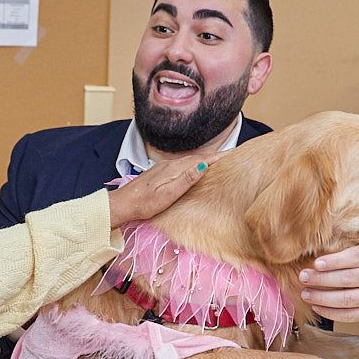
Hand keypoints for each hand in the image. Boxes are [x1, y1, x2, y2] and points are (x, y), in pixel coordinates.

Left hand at [107, 153, 223, 227]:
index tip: (235, 154)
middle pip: (199, 158)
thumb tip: (204, 164)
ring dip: (207, 160)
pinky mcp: (162, 173)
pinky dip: (196, 165)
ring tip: (221, 162)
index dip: (219, 157)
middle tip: (234, 157)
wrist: (123, 204)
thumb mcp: (168, 194)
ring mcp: (166, 168)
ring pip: (191, 161)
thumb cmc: (144, 203)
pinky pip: (184, 166)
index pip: (202, 159)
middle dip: (216, 157)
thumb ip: (186, 179)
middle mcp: (171, 164)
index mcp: (175, 168)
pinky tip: (199, 170)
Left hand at [298, 245, 358, 321]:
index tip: (316, 264)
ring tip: (306, 294)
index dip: (334, 261)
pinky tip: (316, 307)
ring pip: (347, 299)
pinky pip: (349, 315)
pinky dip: (330, 313)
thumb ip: (339, 252)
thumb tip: (310, 255)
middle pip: (347, 279)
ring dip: (322, 298)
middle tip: (303, 278)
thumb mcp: (358, 252)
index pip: (353, 258)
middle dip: (322, 279)